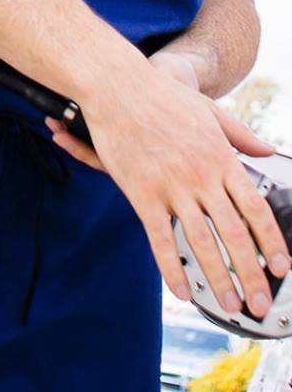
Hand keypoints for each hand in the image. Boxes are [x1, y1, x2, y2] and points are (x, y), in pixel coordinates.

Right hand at [46, 53, 288, 315]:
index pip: (256, 210)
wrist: (116, 86)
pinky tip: (182, 289)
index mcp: (221, 158)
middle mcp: (201, 176)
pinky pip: (161, 238)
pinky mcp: (142, 193)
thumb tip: (268, 150)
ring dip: (219, 279)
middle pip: (235, 235)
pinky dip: (172, 268)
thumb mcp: (209, 110)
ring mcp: (172, 187)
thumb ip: (240, 135)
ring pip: (202, 243)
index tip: (281, 268)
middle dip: (251, 274)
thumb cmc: (160, 95)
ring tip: (230, 305)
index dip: (271, 243)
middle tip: (259, 302)